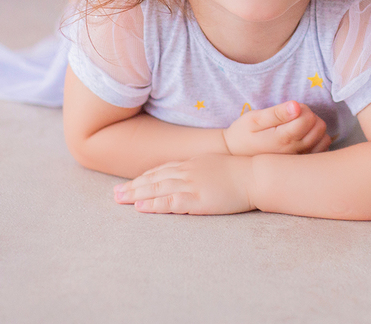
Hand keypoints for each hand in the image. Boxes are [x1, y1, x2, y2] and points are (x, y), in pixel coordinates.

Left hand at [114, 154, 255, 214]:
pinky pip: (170, 202)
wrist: (256, 174)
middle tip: (114, 194)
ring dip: (136, 194)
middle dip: (133, 186)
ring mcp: (192, 184)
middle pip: (154, 178)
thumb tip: (193, 176)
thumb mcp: (216, 165)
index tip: (130, 183)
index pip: (162, 170)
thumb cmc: (242, 171)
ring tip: (119, 199)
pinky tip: (141, 207)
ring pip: (157, 189)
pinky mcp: (198, 199)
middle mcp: (188, 171)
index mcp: (192, 163)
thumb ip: (201, 169)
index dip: (144, 177)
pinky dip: (154, 204)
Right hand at [222, 100, 330, 155]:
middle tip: (293, 117)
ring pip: (323, 138)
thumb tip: (296, 106)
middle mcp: (294, 152)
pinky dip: (318, 140)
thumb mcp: (254, 119)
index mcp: (283, 139)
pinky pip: (322, 150)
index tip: (291, 109)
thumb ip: (276, 113)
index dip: (303, 108)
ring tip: (298, 126)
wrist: (235, 157)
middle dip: (310, 116)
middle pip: (319, 127)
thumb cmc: (243, 134)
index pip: (309, 118)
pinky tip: (304, 137)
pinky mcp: (301, 164)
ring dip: (315, 128)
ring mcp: (299, 160)